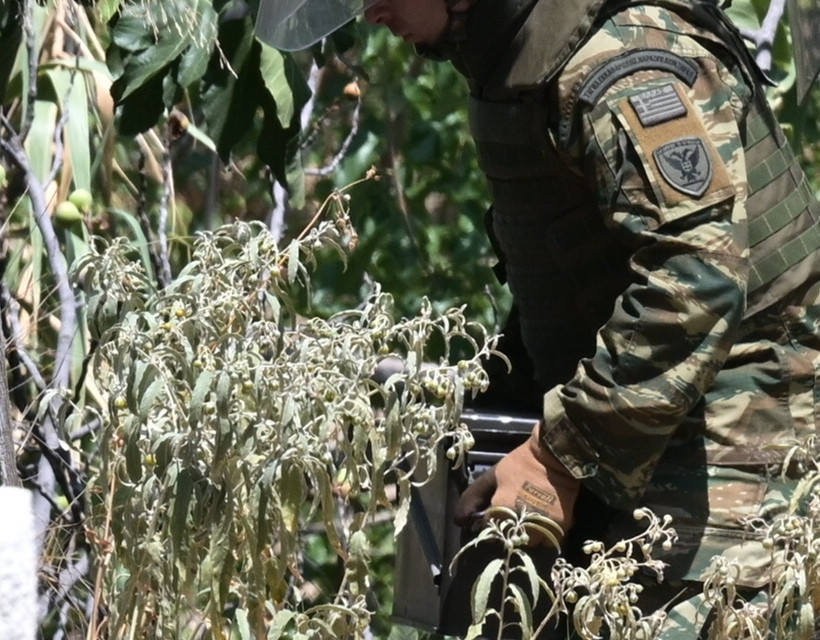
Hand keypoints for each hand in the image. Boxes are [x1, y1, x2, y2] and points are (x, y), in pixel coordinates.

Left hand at [454, 423, 579, 545]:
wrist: (556, 457)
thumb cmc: (520, 465)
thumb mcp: (492, 477)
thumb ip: (473, 498)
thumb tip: (459, 521)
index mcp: (501, 513)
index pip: (488, 534)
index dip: (490, 526)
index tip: (495, 516)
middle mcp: (520, 526)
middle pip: (508, 542)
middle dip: (508, 532)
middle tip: (513, 515)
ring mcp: (542, 530)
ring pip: (528, 545)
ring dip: (525, 536)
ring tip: (528, 518)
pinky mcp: (560, 530)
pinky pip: (547, 542)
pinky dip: (543, 536)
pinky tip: (542, 519)